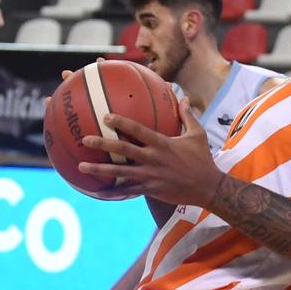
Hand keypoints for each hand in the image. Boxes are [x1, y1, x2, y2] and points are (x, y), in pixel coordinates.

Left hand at [78, 107, 220, 207]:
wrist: (209, 187)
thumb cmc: (203, 159)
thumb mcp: (198, 135)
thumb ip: (187, 116)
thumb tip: (184, 97)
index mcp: (162, 143)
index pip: (138, 130)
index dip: (121, 122)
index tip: (105, 116)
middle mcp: (153, 158)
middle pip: (123, 149)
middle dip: (103, 143)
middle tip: (85, 139)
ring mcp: (151, 175)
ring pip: (120, 172)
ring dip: (100, 168)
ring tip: (81, 166)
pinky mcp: (151, 189)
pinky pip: (128, 190)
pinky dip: (113, 192)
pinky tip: (98, 192)